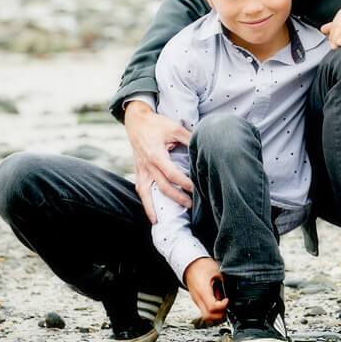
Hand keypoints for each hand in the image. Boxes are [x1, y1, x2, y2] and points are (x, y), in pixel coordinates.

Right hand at [125, 101, 193, 222]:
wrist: (136, 121)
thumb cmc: (157, 124)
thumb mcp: (175, 128)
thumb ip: (189, 138)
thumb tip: (205, 145)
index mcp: (156, 155)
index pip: (173, 174)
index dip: (185, 183)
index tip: (197, 189)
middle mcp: (147, 166)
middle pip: (163, 187)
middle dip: (178, 198)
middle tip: (192, 206)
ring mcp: (141, 170)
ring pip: (147, 194)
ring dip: (157, 207)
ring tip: (166, 220)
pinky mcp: (138, 172)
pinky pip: (141, 190)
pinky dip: (146, 204)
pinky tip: (153, 215)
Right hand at [184, 257, 227, 323]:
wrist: (191, 264)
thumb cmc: (202, 266)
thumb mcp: (217, 271)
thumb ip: (224, 283)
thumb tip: (231, 291)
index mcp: (203, 290)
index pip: (212, 307)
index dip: (222, 306)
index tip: (227, 300)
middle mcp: (198, 298)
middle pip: (208, 316)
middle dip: (220, 314)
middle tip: (226, 305)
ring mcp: (197, 300)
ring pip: (206, 315)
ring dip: (216, 313)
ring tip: (222, 303)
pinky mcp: (197, 300)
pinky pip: (205, 309)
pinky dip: (213, 309)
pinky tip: (217, 300)